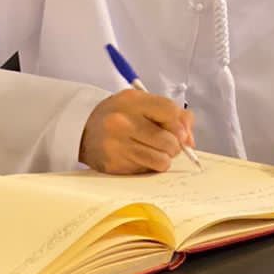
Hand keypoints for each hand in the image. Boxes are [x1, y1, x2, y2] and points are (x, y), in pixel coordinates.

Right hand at [80, 90, 194, 174]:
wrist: (83, 128)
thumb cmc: (119, 115)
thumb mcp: (141, 102)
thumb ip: (171, 113)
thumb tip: (190, 141)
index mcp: (131, 101)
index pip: (170, 111)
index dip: (180, 125)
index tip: (180, 132)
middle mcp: (122, 123)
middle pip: (170, 140)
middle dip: (174, 145)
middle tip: (165, 144)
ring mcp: (117, 146)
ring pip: (162, 160)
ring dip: (163, 158)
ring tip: (153, 151)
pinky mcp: (114, 166)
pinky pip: (147, 172)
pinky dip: (148, 167)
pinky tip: (138, 157)